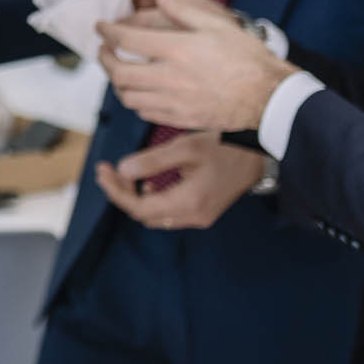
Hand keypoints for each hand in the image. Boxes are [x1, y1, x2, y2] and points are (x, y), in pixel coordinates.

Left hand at [94, 131, 263, 230]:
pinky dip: (152, 198)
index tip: (102, 170)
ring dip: (135, 197)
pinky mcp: (204, 210)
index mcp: (189, 203)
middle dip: (121, 193)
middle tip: (107, 170)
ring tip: (123, 173)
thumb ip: (151, 161)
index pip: (138, 208)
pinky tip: (148, 180)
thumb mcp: (185, 147)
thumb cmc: (226, 147)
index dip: (115, 191)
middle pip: (144, 214)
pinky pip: (169, 212)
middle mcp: (194, 216)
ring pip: (155, 215)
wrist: (261, 154)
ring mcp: (201, 216)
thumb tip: (122, 170)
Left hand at [97, 0, 296, 132]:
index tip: (101, 27)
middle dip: (104, 59)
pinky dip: (134, 100)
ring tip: (119, 70)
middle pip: (119, 72)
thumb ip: (183, 11)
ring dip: (117, 82)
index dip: (107, 32)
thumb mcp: (217, 25)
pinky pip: (144, 112)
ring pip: (127, 96)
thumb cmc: (247, 58)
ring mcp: (174, 101)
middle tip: (104, 50)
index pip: (127, 39)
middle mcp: (170, 77)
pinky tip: (139, 91)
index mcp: (177, 50)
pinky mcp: (180, 118)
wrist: (270, 96)